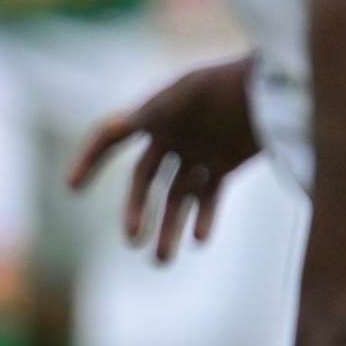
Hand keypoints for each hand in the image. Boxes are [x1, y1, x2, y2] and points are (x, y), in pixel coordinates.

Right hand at [68, 55, 260, 265]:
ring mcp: (198, 152)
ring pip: (175, 197)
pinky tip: (199, 239)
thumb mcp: (183, 97)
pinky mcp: (225, 164)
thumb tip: (113, 125)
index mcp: (153, 115)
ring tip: (161, 260)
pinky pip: (208, 197)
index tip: (72, 187)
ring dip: (168, 227)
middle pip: (144, 181)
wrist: (274, 86)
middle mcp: (171, 136)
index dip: (89, 160)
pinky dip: (203, 219)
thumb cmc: (226, 85)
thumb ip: (149, 114)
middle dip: (136, 210)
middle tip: (133, 239)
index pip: (110, 137)